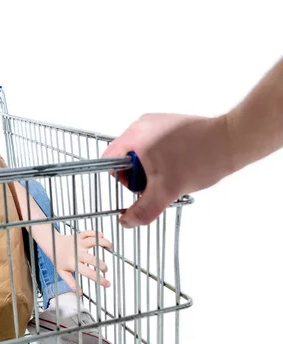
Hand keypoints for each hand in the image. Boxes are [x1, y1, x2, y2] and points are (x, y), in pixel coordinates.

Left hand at [51, 230, 112, 292]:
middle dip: (103, 265)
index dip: (99, 279)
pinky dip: (96, 233)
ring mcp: (79, 243)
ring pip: (94, 241)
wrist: (51, 243)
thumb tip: (80, 293)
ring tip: (110, 248)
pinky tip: (102, 236)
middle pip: (93, 259)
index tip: (107, 284)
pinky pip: (89, 232)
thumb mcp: (62, 273)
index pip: (88, 273)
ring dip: (104, 243)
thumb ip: (71, 283)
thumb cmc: (58, 259)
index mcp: (73, 263)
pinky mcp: (80, 236)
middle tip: (105, 270)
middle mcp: (77, 252)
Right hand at [102, 113, 231, 227]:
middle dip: (140, 175)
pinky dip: (163, 159)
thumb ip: (143, 209)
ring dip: (153, 169)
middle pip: (125, 156)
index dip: (120, 179)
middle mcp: (142, 124)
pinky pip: (156, 145)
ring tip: (172, 175)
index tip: (137, 187)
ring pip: (142, 152)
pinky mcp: (171, 124)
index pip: (109, 160)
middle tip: (159, 183)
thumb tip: (127, 222)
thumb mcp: (166, 191)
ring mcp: (157, 121)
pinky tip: (179, 166)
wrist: (233, 141)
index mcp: (135, 135)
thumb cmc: (200, 158)